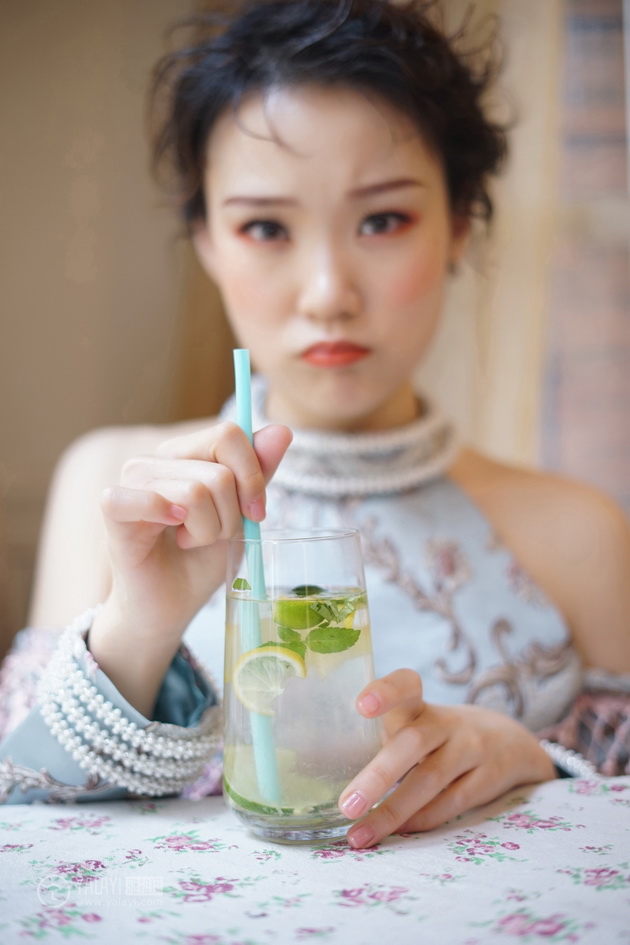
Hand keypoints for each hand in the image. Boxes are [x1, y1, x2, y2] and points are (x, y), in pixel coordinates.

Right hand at [89, 421, 291, 714]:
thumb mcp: (241, 516)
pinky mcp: (114, 509)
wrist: (168, 608)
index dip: (252, 476)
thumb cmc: (200, 561)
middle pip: (219, 470)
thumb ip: (257, 473)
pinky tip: (170, 534)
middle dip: (230, 515)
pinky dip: (166, 519)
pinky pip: (146, 499)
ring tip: (189, 541)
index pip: (229, 434)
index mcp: (188, 453)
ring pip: (195, 491)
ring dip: (206, 530)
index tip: (256, 513)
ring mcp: (132, 480)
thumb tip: (283, 430)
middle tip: (212, 535)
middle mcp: (158, 459)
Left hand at [338, 669, 556, 847]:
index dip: (385, 692)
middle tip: (346, 805)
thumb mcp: (416, 723)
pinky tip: (396, 832)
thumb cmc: (439, 736)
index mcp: (419, 705)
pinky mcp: (487, 778)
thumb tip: (323, 772)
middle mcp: (446, 723)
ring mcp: (470, 748)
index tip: (361, 706)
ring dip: (393, 811)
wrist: (509, 741)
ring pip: (430, 779)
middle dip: (378, 776)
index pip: (405, 685)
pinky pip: (451, 802)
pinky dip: (421, 819)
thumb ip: (383, 737)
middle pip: (412, 743)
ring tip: (359, 834)